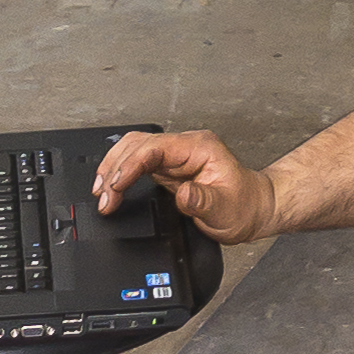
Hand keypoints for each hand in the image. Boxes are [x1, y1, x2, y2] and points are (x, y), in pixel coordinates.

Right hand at [91, 130, 276, 244]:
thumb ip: (202, 201)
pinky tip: (111, 186)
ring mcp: (175, 156)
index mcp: (198, 147)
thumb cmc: (244, 206)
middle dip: (115, 167)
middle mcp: (184, 147)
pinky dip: (120, 173)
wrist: (254, 209)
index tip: (115, 186)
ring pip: (134, 149)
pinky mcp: (168, 168)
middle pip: (138, 144)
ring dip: (113, 167)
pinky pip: (138, 163)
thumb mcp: (226, 209)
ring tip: (100, 192)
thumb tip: (183, 194)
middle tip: (103, 197)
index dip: (130, 165)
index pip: (154, 148)